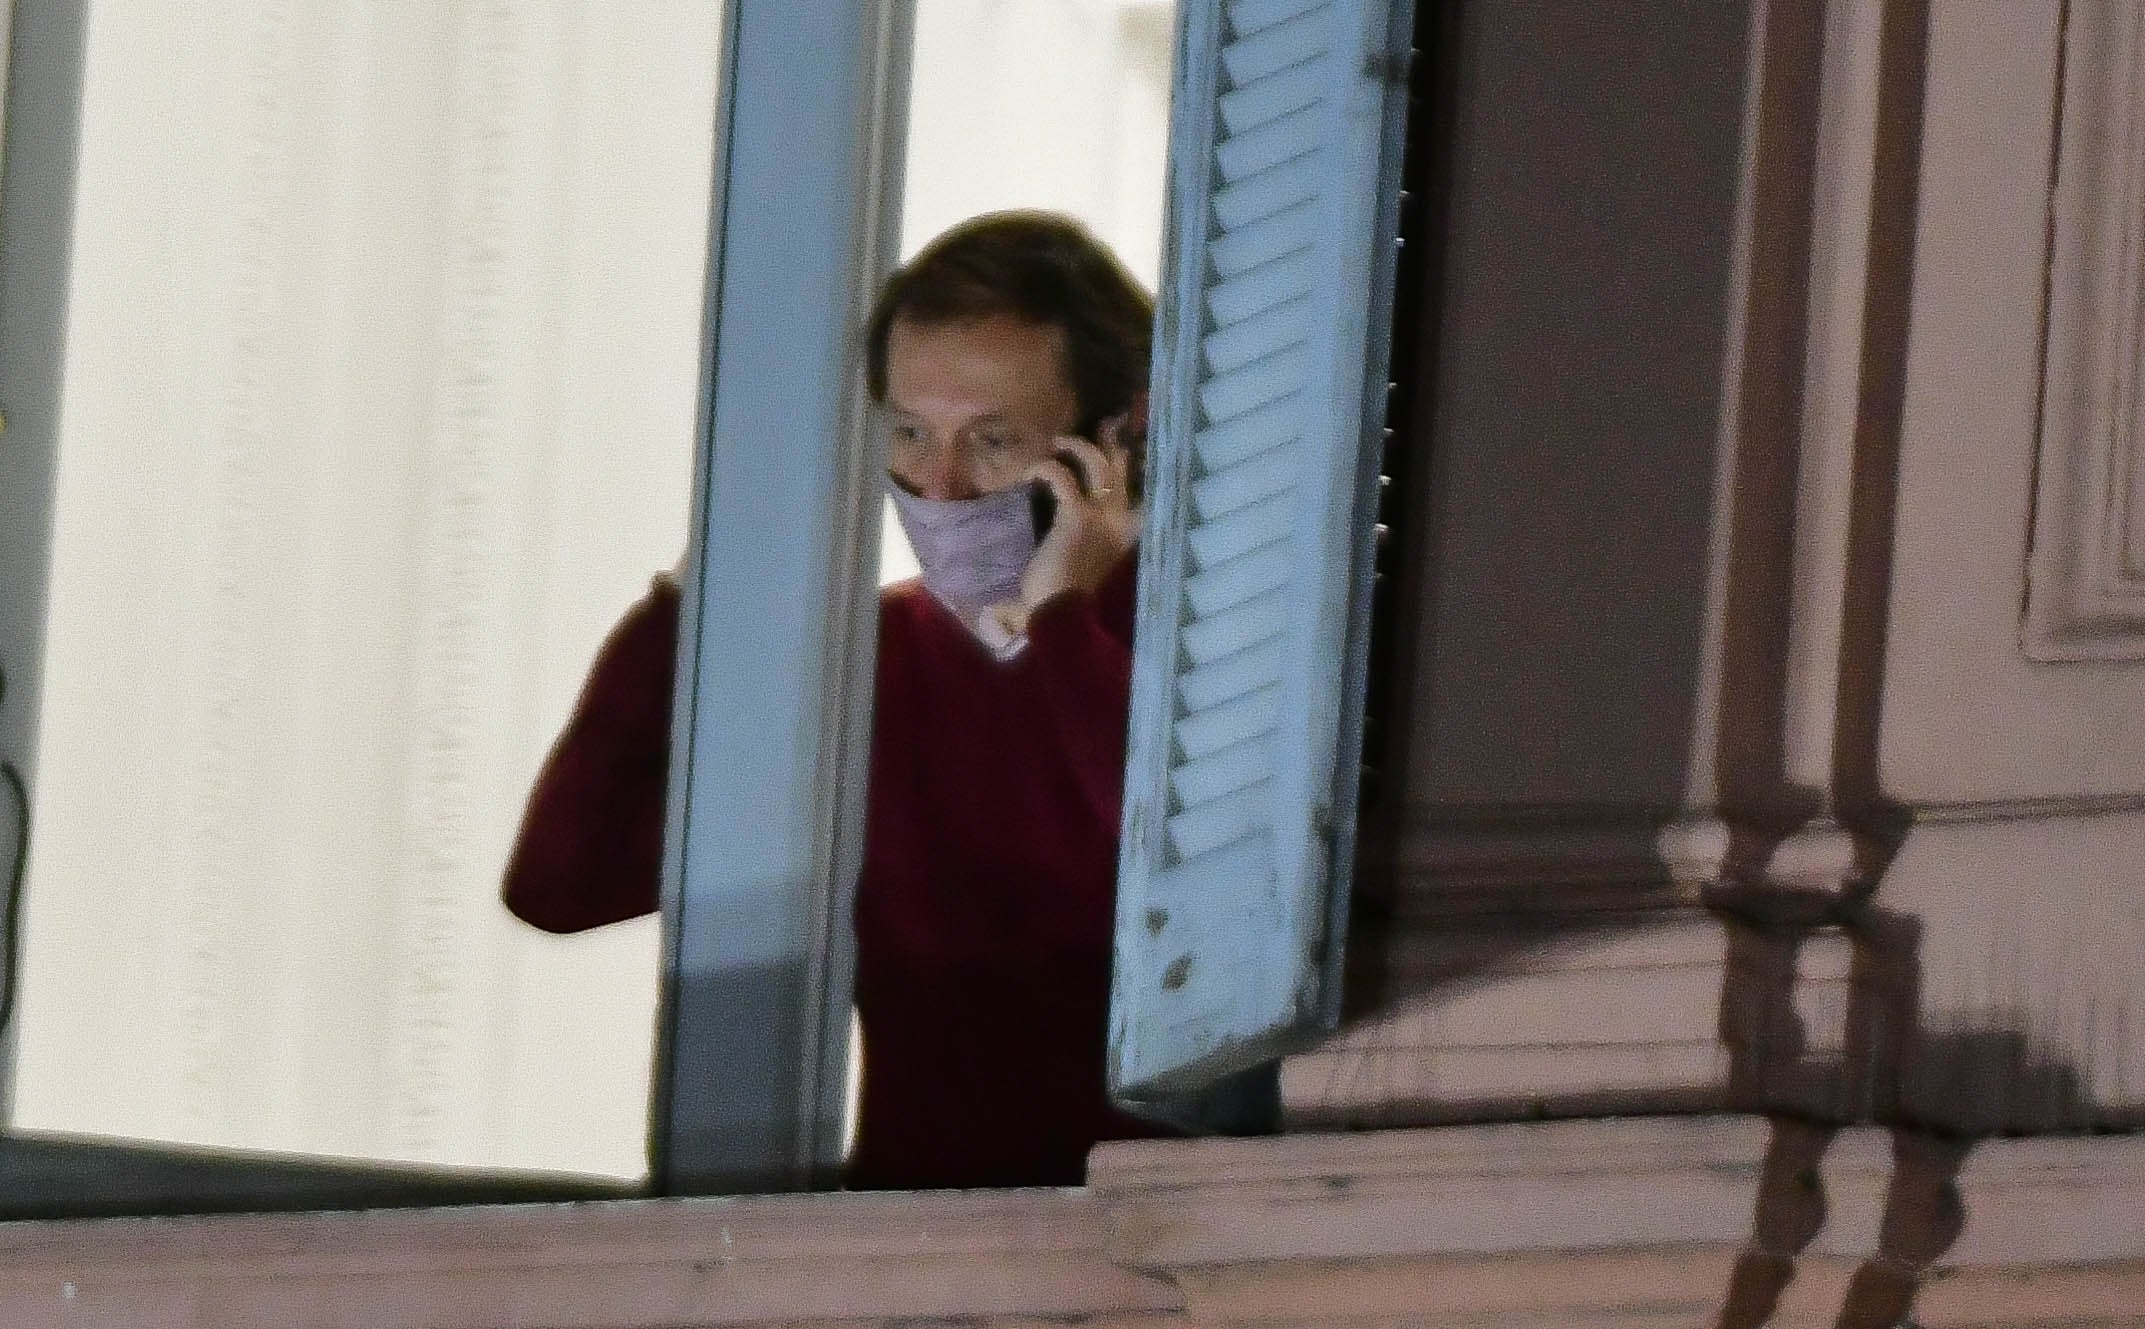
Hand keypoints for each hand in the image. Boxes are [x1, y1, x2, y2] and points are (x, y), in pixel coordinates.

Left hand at [986, 416, 1142, 637]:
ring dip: (1076, 447)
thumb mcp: (1089, 558)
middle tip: (1098, 424)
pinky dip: (1044, 469)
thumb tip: (1075, 509)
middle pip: (1122, 467)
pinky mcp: (1077, 515)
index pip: (1138, 487)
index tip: (1119, 443)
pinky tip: (1029, 474)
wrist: (1061, 614)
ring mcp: (1103, 516)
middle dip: (1110, 441)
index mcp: (1129, 532)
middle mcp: (1123, 519)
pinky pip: (1062, 477)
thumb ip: (1091, 535)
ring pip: (1098, 463)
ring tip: (1056, 443)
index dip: (1130, 460)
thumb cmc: (1069, 592)